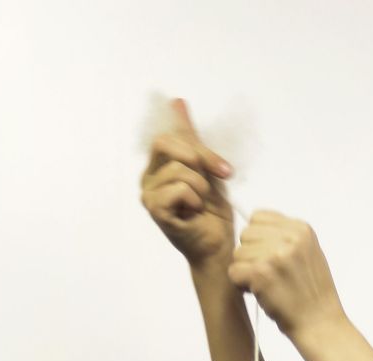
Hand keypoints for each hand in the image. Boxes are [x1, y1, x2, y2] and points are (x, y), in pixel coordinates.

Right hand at [140, 97, 234, 268]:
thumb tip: (177, 102)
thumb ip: (190, 137)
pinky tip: (194, 213)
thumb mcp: (205, 168)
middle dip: (199, 161)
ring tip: (201, 204)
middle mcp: (148, 178)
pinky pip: (177, 188)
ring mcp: (148, 194)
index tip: (223, 169)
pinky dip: (194, 199)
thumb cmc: (212, 212)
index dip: (198, 148)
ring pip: (178, 169)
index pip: (170, 135)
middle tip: (216, 182)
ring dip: (201, 187)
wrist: (218, 246)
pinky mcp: (155, 210)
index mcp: (158, 165)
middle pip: (167, 144)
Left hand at [227, 212, 345, 340]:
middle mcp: (289, 238)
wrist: (321, 325)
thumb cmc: (313, 296)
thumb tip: (256, 228)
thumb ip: (286, 237)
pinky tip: (259, 293)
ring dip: (246, 271)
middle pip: (246, 234)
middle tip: (267, 275)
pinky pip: (234, 272)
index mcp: (301, 229)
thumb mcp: (310, 254)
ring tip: (266, 285)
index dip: (258, 239)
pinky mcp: (261, 274)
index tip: (270, 258)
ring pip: (238, 253)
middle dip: (251, 255)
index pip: (259, 217)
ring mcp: (275, 255)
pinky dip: (241, 286)